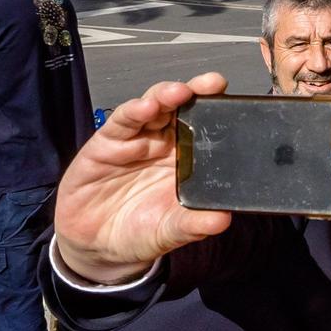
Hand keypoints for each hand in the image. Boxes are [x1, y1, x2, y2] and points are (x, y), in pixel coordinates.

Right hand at [53, 74, 232, 283]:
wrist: (95, 246)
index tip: (235, 101)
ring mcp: (134, 141)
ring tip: (179, 93)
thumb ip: (193, 225)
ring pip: (152, 108)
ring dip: (165, 96)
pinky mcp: (105, 145)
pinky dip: (132, 112)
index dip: (218, 110)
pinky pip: (120, 123)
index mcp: (184, 159)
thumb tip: (223, 220)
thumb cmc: (138, 232)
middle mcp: (161, 143)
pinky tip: (144, 108)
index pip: (205, 127)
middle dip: (196, 92)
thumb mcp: (169, 232)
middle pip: (180, 108)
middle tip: (212, 83)